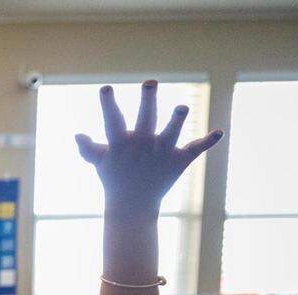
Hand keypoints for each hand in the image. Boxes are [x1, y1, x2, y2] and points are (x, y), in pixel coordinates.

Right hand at [76, 81, 222, 214]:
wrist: (133, 207)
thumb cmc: (115, 180)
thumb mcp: (101, 163)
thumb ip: (89, 149)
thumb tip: (77, 135)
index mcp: (122, 145)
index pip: (113, 121)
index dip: (108, 105)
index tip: (106, 89)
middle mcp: (142, 147)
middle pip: (146, 120)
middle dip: (148, 101)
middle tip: (150, 83)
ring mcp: (161, 154)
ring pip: (171, 134)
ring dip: (177, 121)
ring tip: (182, 107)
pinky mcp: (178, 162)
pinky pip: (195, 150)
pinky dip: (207, 142)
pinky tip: (220, 133)